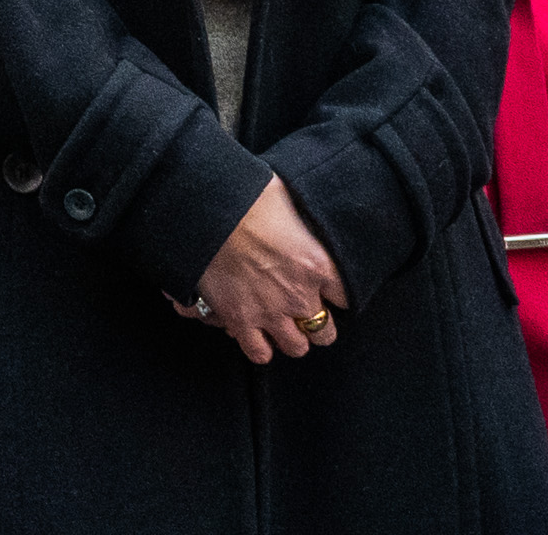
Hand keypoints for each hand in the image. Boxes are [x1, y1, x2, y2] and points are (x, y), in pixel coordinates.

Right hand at [179, 175, 348, 362]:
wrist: (200, 207)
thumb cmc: (243, 193)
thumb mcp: (288, 197)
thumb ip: (302, 217)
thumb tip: (303, 212)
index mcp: (318, 264)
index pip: (347, 297)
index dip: (336, 294)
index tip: (325, 288)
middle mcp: (299, 295)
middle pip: (325, 331)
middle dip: (316, 322)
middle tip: (302, 309)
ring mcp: (269, 311)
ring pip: (296, 347)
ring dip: (290, 337)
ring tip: (280, 324)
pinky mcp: (239, 319)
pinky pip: (260, 353)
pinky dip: (259, 346)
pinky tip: (254, 331)